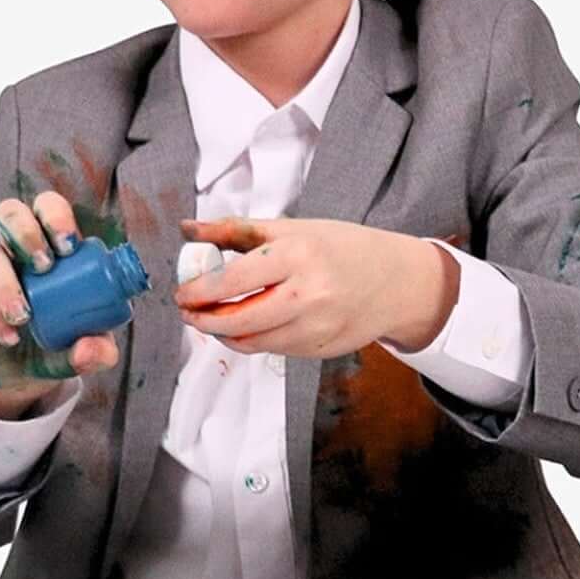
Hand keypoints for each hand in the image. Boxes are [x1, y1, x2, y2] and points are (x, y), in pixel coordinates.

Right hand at [0, 186, 122, 412]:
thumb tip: (89, 349)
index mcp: (56, 248)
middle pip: (11, 213)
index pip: (50, 209)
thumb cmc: (63, 346)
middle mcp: (20, 251)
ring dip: (6, 280)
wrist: (24, 376)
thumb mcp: (90, 352)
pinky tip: (10, 336)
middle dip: (26, 232)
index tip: (69, 246)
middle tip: (45, 265)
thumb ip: (100, 351)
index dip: (56, 216)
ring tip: (25, 315)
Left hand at [173, 216, 453, 358]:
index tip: (183, 292)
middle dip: (205, 320)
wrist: (396, 282)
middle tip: (189, 313)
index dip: (200, 291)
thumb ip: (237, 231)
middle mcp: (309, 295)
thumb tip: (188, 228)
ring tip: (213, 320)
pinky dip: (254, 340)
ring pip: (254, 341)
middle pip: (239, 320)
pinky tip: (247, 326)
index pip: (234, 281)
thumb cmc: (344, 248)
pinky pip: (275, 349)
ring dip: (225, 334)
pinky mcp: (321, 348)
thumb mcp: (294, 229)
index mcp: (298, 256)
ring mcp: (317, 327)